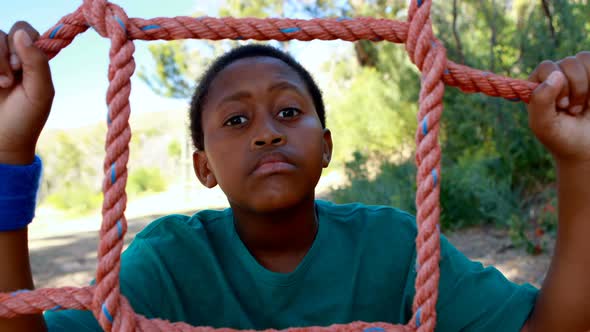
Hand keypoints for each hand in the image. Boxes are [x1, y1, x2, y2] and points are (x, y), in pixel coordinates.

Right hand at [0, 22, 53, 164]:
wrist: (2, 143)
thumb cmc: (25, 120)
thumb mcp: (40, 92)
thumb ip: (37, 62)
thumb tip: (21, 34)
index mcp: (28, 60)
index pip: (23, 30)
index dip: (22, 43)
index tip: (21, 67)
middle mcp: (7, 58)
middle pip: (1, 33)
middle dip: (4, 55)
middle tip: (8, 81)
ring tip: (0, 85)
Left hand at [528, 52, 589, 166]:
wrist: (587, 150)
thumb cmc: (562, 138)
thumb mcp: (544, 126)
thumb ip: (540, 101)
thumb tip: (556, 75)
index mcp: (538, 85)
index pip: (547, 67)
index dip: (558, 85)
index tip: (563, 105)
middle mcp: (557, 76)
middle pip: (569, 62)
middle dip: (576, 88)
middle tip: (574, 110)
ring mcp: (578, 74)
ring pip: (585, 59)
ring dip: (588, 85)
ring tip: (585, 105)